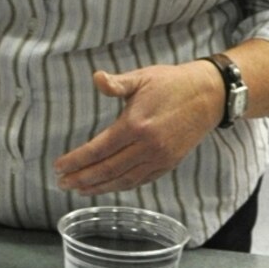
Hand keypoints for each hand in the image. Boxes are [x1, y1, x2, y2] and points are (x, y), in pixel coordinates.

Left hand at [54, 63, 225, 194]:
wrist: (209, 95)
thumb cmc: (171, 84)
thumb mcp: (142, 78)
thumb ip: (117, 84)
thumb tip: (97, 78)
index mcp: (136, 125)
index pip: (99, 149)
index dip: (77, 160)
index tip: (59, 167)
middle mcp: (148, 146)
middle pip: (107, 169)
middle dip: (82, 179)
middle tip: (62, 184)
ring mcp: (159, 158)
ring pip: (123, 180)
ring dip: (99, 187)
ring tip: (79, 190)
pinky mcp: (169, 164)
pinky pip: (140, 181)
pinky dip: (121, 186)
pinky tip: (106, 187)